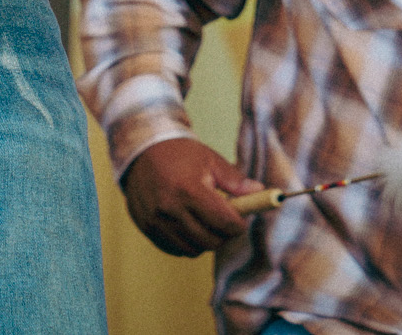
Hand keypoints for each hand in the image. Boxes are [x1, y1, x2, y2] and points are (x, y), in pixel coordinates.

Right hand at [121, 138, 266, 256]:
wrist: (142, 152)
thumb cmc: (180, 155)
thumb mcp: (211, 160)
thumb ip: (236, 181)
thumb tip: (259, 192)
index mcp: (190, 190)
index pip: (224, 222)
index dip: (239, 225)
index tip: (242, 220)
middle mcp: (171, 209)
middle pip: (210, 241)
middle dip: (224, 235)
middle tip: (226, 222)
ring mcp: (156, 222)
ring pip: (193, 249)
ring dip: (206, 241)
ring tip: (207, 222)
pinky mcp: (147, 229)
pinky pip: (175, 250)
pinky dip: (187, 243)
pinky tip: (190, 226)